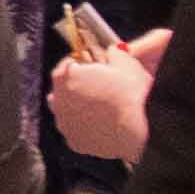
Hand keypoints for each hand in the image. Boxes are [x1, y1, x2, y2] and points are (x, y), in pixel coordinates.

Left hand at [52, 40, 156, 166]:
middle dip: (77, 87)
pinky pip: (77, 133)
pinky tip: (101, 125)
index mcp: (66, 76)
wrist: (136, 129)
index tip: (91, 66)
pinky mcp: (74, 142)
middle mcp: (58, 101)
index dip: (81, 64)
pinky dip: (86, 129)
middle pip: (63, 90)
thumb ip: (115, 53)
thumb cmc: (130, 93)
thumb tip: (114, 51)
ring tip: (100, 108)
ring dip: (79, 109)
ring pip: (67, 113)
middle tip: (97, 87)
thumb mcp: (126, 62)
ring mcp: (64, 124)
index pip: (66, 64)